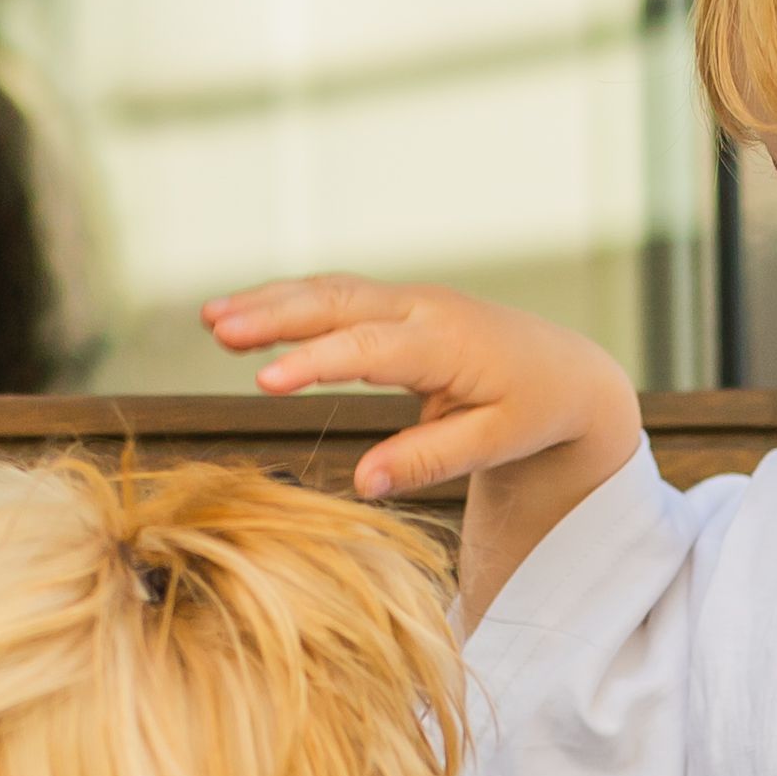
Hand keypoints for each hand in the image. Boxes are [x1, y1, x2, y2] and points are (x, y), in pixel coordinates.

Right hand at [201, 276, 637, 507]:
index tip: (264, 383)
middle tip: (218, 330)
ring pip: (329, 291)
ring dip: (270, 301)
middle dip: (275, 315)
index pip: (369, 348)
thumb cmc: (531, 411)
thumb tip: (362, 484)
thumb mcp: (493, 444)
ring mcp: (407, 300)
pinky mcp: (396, 305)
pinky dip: (289, 301)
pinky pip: (335, 296)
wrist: (565, 370)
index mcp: (447, 342)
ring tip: (211, 319)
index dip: (315, 362)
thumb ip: (429, 461)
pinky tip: (245, 314)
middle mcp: (421, 309)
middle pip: (337, 303)